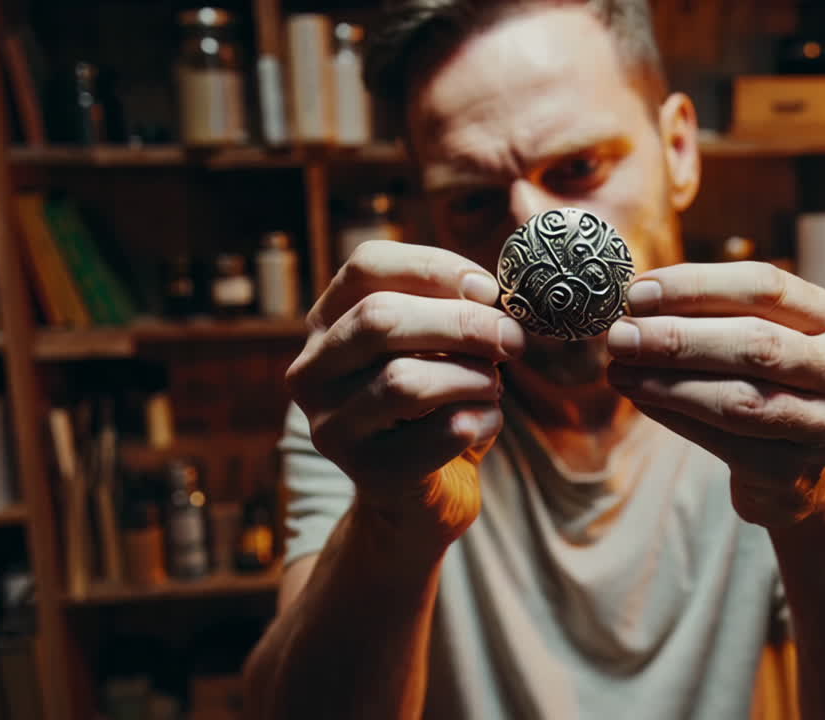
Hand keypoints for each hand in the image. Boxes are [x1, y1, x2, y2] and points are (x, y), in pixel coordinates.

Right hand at [286, 241, 525, 544]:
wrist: (417, 501)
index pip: (366, 266)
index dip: (435, 267)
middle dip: (462, 323)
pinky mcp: (369, 474)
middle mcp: (312, 371)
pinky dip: (481, 420)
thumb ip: (452, 308)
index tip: (488, 289)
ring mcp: (333, 426)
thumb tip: (490, 292)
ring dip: (471, 376)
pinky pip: (439, 433)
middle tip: (512, 337)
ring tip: (493, 384)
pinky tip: (487, 421)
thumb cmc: (433, 408)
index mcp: (326, 324)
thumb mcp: (434, 347)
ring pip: (404, 380)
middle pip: (379, 319)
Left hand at [605, 262, 824, 527]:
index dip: (697, 286)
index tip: (638, 292)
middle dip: (677, 337)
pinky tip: (641, 399)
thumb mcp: (759, 341)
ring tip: (619, 370)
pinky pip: (725, 441)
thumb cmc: (768, 390)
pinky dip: (674, 417)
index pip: (765, 287)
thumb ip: (711, 317)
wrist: (804, 476)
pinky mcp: (796, 474)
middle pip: (755, 343)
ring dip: (668, 382)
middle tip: (620, 334)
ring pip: (739, 399)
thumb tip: (635, 304)